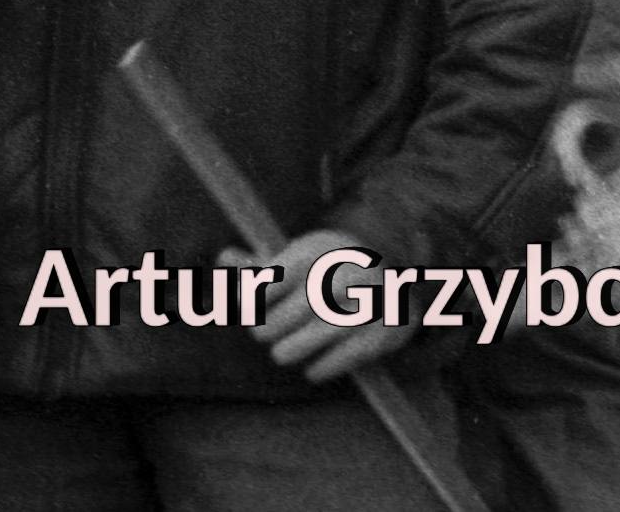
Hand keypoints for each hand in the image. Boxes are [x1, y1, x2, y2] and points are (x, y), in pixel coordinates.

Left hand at [258, 226, 403, 382]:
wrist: (396, 279)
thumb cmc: (332, 269)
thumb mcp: (302, 258)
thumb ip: (263, 264)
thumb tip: (223, 256)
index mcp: (321, 251)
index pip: (276, 276)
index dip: (255, 294)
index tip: (245, 306)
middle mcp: (348, 273)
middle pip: (296, 307)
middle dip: (271, 324)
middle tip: (259, 333)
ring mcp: (368, 305)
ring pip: (319, 333)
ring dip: (293, 348)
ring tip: (280, 353)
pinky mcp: (382, 334)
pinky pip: (347, 356)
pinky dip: (324, 366)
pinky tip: (311, 370)